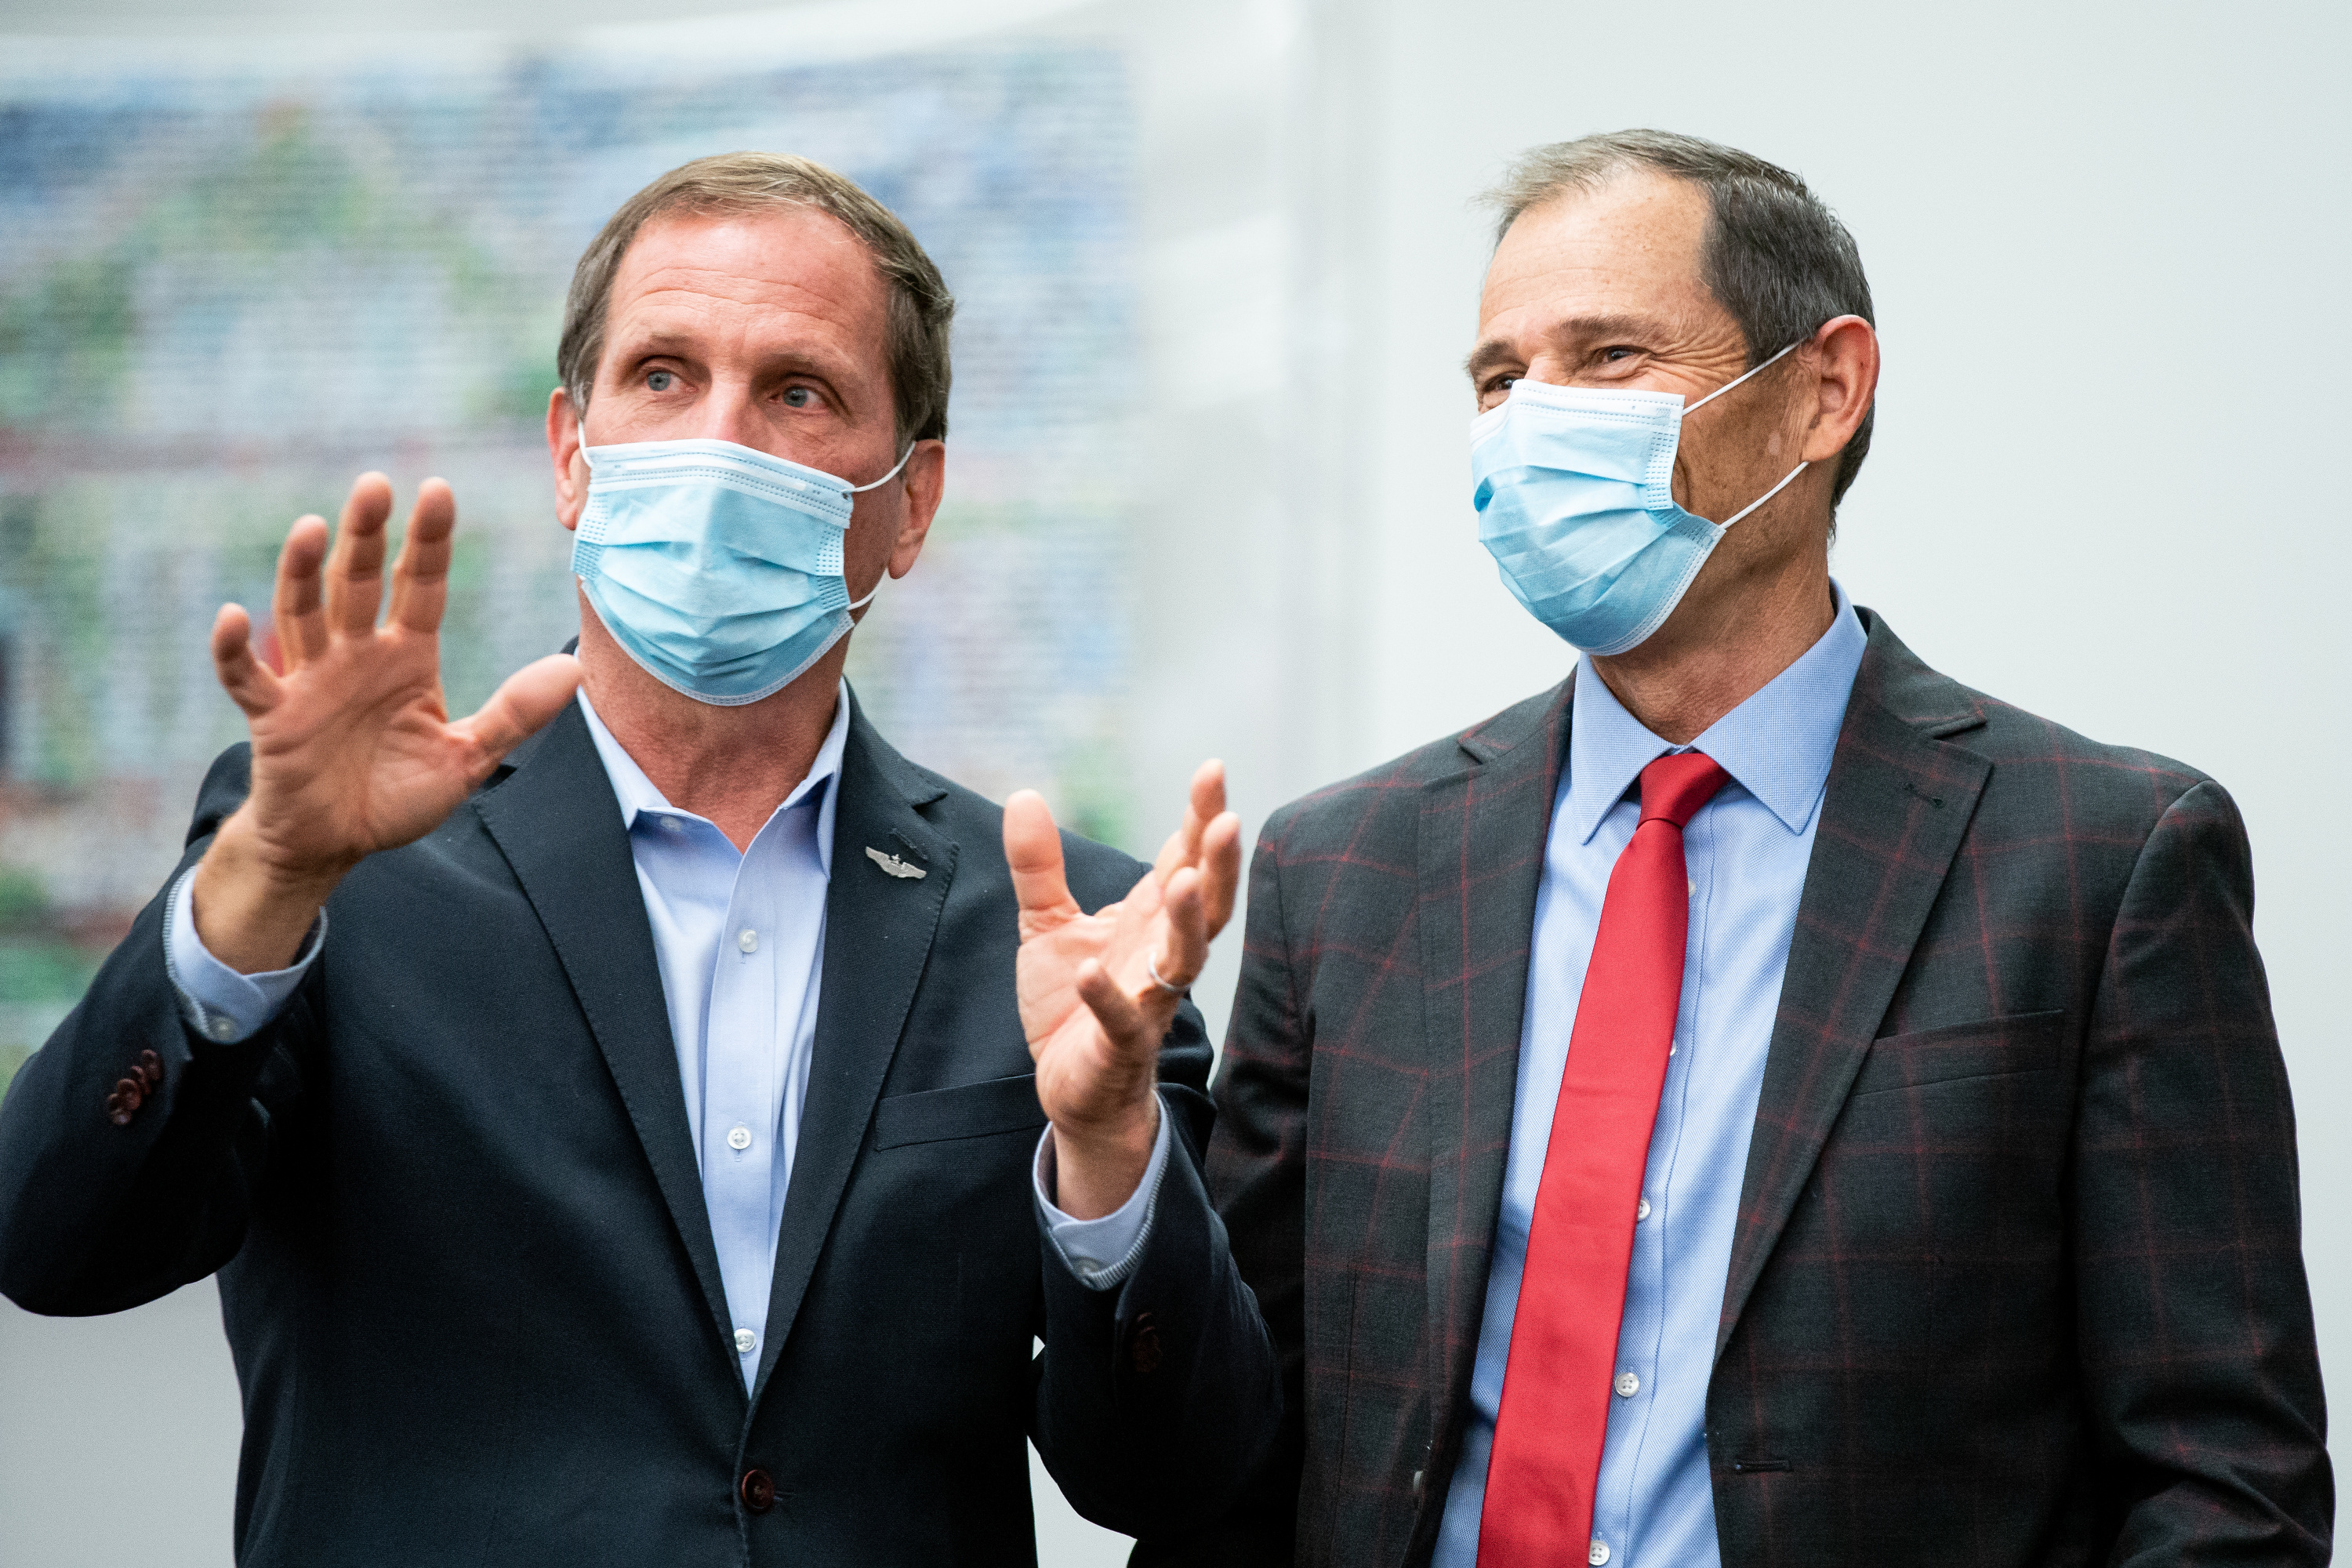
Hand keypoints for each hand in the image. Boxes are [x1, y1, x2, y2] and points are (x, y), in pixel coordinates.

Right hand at [192, 473, 580, 971]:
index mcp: (407, 658)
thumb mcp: (466, 758)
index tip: (437, 490)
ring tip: (314, 527)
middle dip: (366, 536)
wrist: (339, 842)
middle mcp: (357, 655)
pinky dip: (234, 649)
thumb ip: (514, 714)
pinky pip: (247, 676)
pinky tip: (233, 615)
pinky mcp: (273, 716)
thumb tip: (574, 669)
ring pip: (304, 614)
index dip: (427, 542)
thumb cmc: (398, 794)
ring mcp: (310, 681)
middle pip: (358, 583)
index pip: (419, 587)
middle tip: (375, 484)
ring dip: (303, 571)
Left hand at [1006, 761, 1241, 1219]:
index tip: (1212, 770)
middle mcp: (1159, 955)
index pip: (1185, 858)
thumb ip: (1039, 865)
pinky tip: (1091, 972)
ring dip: (1186, 921)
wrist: (1072, 1087)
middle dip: (1217, 862)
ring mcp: (1146, 1001)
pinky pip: (1120, 1021)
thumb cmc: (1073, 1003)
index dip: (1201, 817)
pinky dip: (1108, 997)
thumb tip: (1022, 795)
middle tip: (1226, 818)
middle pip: (1204, 903)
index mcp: (1149, 919)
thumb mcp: (1048, 924)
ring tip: (1183, 880)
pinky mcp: (1119, 1046)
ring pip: (1183, 960)